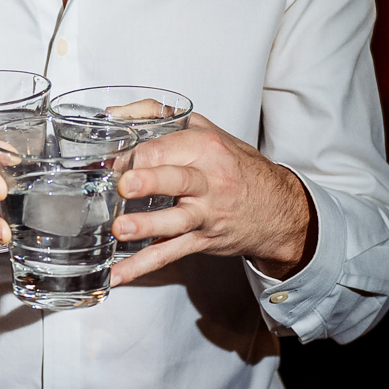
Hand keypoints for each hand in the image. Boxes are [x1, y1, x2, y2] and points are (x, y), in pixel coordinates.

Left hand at [106, 114, 314, 286]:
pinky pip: (170, 254)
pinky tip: (117, 275)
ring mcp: (206, 214)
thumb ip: (157, 115)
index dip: (136, 155)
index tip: (112, 162)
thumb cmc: (234, 165)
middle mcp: (208, 180)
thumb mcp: (204, 130)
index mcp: (205, 148)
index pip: (167, 148)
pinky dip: (142, 266)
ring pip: (176, 220)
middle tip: (124, 185)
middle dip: (149, 181)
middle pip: (177, 179)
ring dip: (148, 226)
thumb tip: (114, 114)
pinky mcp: (201, 240)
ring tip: (121, 229)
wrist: (276, 207)